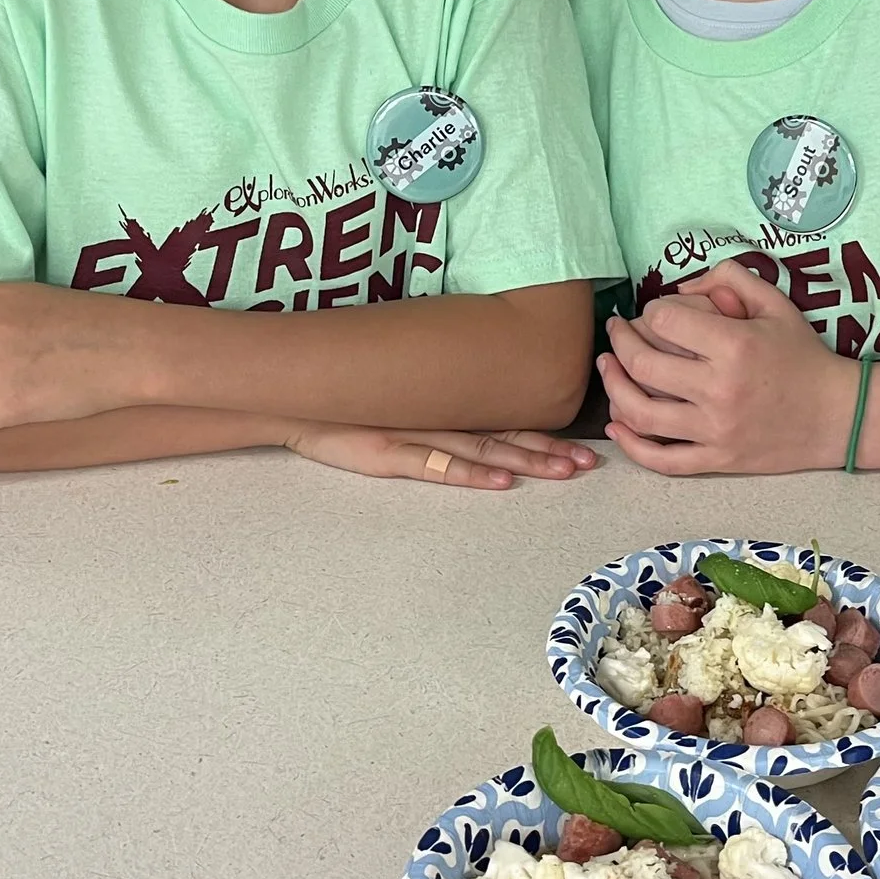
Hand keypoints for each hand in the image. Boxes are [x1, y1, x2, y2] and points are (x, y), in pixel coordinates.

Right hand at [283, 424, 599, 488]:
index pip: (501, 419)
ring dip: (526, 460)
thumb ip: (429, 403)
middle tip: (589, 463)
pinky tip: (502, 481)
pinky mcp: (387, 454)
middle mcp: (436, 419)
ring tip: (565, 471)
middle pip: (503, 435)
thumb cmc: (340, 399)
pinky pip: (437, 466)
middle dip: (549, 451)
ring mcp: (413, 436)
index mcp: (440, 407)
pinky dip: (471, 475)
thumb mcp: (391, 397)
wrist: (290, 398)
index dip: (542, 431)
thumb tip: (468, 402)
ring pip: (481, 449)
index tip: (581, 442)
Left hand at [597, 264, 856, 474]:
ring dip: (613, 388)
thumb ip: (729, 278)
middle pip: (642, 364)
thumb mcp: (775, 303)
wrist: (838, 415)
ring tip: (608, 368)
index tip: (656, 313)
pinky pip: (663, 460)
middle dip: (619, 342)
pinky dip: (632, 445)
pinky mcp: (717, 459)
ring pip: (641, 413)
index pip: (664, 321)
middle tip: (616, 332)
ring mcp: (716, 430)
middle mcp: (720, 389)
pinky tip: (617, 425)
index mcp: (734, 346)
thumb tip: (681, 287)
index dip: (651, 311)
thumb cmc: (802, 355)